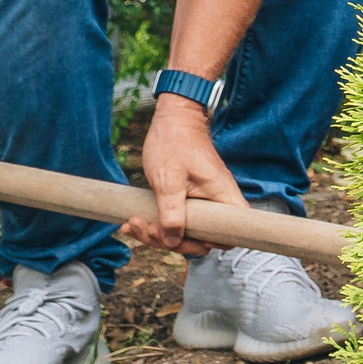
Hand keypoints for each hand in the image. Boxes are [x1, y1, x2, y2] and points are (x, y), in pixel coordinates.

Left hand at [127, 95, 246, 257]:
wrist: (173, 118)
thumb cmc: (174, 142)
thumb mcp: (168, 180)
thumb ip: (172, 214)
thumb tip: (173, 241)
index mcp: (222, 197)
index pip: (229, 235)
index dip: (207, 245)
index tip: (180, 239)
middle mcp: (217, 202)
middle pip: (201, 238)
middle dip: (169, 240)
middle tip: (143, 227)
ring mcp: (203, 201)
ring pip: (185, 231)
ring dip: (157, 233)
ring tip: (133, 223)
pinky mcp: (190, 199)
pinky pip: (177, 220)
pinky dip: (156, 224)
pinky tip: (135, 221)